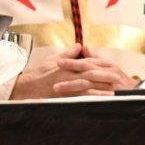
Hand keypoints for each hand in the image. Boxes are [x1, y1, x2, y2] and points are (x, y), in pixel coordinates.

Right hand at [9, 44, 135, 98]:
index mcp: (69, 65)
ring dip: (102, 86)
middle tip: (119, 77)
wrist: (25, 87)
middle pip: (91, 72)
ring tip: (114, 89)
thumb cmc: (39, 74)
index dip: (101, 65)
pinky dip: (93, 96)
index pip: (88, 63)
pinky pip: (81, 95)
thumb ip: (68, 54)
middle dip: (106, 75)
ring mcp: (67, 84)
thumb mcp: (53, 59)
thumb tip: (79, 46)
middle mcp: (69, 73)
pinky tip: (102, 98)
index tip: (113, 67)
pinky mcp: (64, 94)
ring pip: (88, 84)